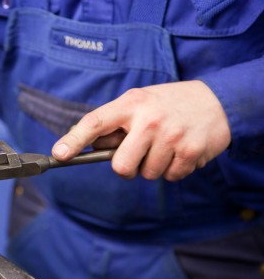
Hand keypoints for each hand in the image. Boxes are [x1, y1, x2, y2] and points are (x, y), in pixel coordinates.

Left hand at [52, 80, 230, 180]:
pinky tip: (180, 150)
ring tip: (165, 145)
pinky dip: (173, 168)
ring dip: (153, 166)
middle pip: (121, 166)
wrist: (219, 101)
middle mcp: (149, 119)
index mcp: (131, 104)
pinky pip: (170, 176)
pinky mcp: (190, 151)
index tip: (59, 154)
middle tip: (139, 153)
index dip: (74, 140)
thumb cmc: (168, 104)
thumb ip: (115, 122)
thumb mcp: (139, 102)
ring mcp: (171, 136)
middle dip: (127, 166)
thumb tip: (85, 144)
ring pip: (147, 174)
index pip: (95, 122)